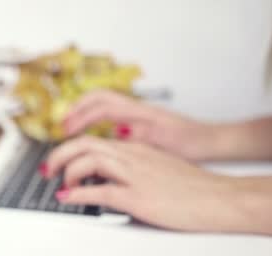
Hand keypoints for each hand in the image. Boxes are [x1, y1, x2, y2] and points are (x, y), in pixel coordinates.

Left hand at [43, 136, 268, 232]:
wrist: (220, 197)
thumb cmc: (191, 187)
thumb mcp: (156, 168)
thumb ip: (131, 168)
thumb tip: (106, 178)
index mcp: (134, 149)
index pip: (93, 141)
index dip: (68, 149)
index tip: (58, 162)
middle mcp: (131, 157)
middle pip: (84, 144)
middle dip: (58, 155)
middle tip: (46, 169)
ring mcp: (134, 175)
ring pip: (89, 160)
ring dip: (67, 171)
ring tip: (60, 184)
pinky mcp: (139, 196)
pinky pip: (101, 190)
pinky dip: (78, 194)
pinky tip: (67, 198)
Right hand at [63, 90, 216, 160]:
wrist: (210, 141)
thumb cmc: (192, 143)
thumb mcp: (167, 142)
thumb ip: (142, 135)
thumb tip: (119, 131)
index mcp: (140, 113)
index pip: (102, 108)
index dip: (81, 118)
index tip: (67, 130)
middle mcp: (136, 109)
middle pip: (98, 97)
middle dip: (76, 108)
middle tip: (61, 125)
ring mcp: (136, 113)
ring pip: (102, 103)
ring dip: (83, 111)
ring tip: (68, 127)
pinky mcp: (138, 121)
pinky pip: (109, 113)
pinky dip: (93, 119)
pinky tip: (91, 134)